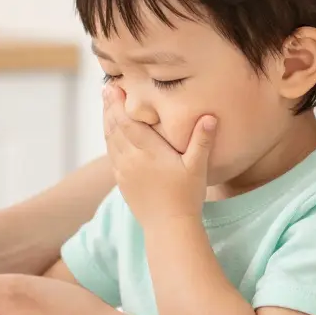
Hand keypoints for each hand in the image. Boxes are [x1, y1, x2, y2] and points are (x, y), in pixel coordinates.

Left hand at [102, 84, 215, 223]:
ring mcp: (124, 171)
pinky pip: (111, 154)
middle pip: (115, 127)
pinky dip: (108, 139)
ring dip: (106, 121)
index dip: (119, 104)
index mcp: (148, 152)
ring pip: (110, 140)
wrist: (168, 227)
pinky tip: (110, 132)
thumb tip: (210, 117)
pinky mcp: (121, 181)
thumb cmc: (186, 196)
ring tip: (105, 105)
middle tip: (105, 89)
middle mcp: (131, 159)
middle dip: (109, 107)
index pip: (128, 122)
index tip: (113, 87)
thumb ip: (202, 141)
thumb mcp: (198, 167)